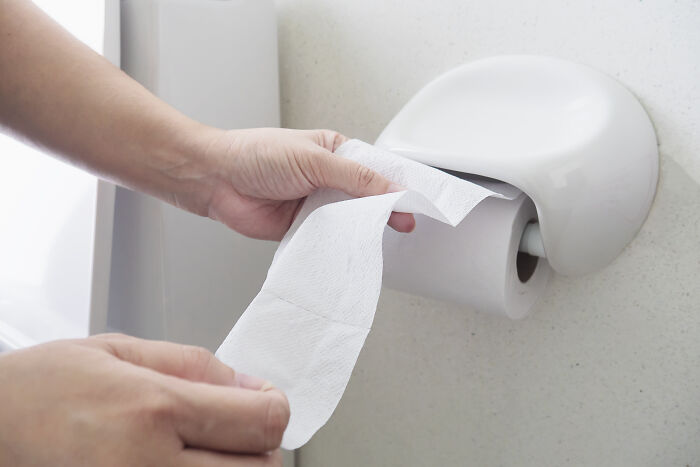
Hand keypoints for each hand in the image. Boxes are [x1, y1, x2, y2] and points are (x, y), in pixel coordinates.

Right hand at [0, 334, 288, 466]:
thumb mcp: (119, 351)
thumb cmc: (42, 390)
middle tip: (237, 428)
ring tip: (208, 450)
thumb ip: (195, 365)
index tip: (264, 400)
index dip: (274, 406)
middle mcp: (147, 466)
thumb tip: (250, 386)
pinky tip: (187, 465)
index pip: (261, 420)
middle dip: (260, 445)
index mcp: (150, 409)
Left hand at [198, 128, 415, 239]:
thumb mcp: (313, 158)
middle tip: (405, 223)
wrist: (216, 180)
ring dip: (361, 229)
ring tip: (382, 237)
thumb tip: (390, 189)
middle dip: (384, 210)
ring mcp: (316, 205)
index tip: (414, 200)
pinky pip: (328, 239)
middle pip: (366, 198)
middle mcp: (328, 179)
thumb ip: (354, 176)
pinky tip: (351, 248)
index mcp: (335, 152)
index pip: (374, 169)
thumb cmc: (255, 155)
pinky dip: (338, 244)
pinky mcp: (303, 228)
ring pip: (349, 221)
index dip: (395, 185)